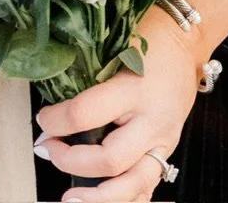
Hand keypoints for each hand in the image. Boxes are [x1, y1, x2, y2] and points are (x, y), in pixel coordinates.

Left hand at [35, 17, 200, 201]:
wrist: (184, 44)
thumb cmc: (146, 41)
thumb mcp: (115, 49)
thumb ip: (87, 75)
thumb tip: (50, 99)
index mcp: (134, 89)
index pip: (86, 114)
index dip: (56, 121)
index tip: (42, 120)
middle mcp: (152, 120)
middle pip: (111, 159)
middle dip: (72, 161)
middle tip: (48, 150)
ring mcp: (164, 141)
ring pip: (135, 183)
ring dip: (99, 197)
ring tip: (69, 199)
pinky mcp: (168, 152)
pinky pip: (149, 187)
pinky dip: (126, 198)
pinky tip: (102, 201)